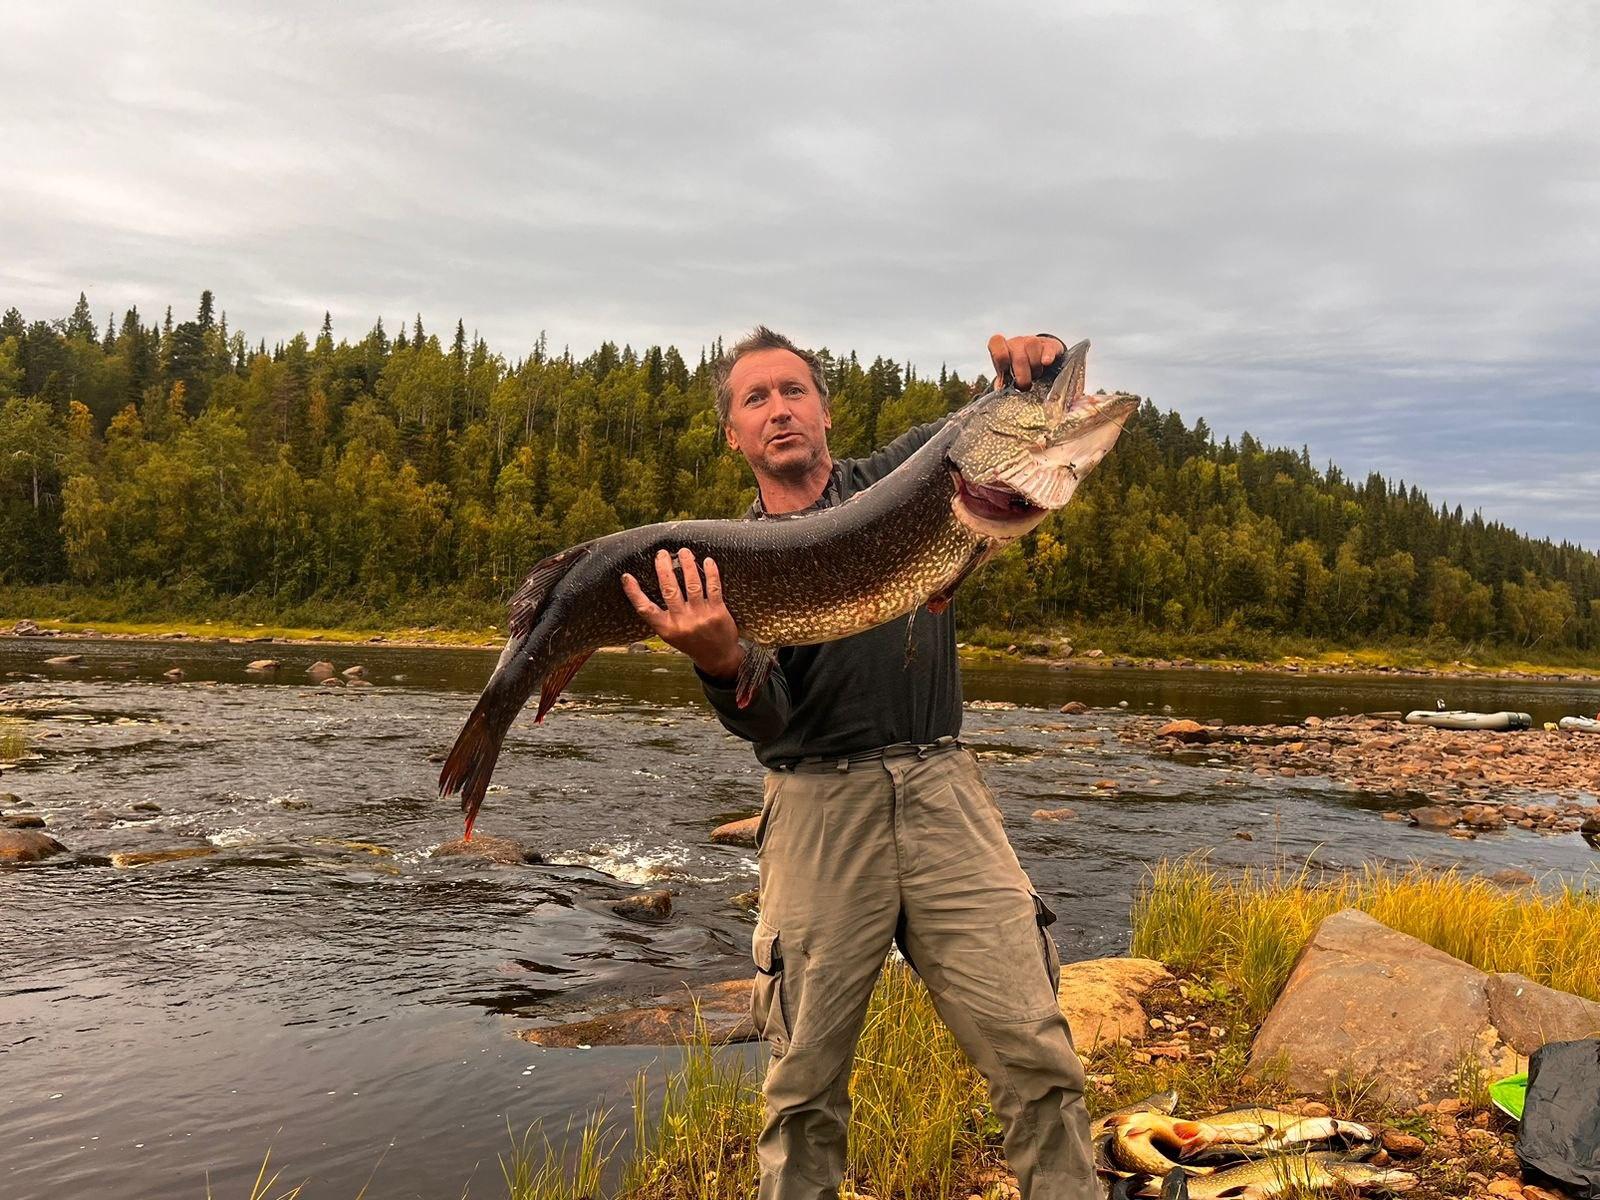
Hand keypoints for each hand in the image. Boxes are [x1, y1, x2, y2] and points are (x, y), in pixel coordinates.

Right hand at [621, 549, 744, 679]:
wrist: (718, 658)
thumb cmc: (692, 642)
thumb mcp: (671, 634)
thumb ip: (662, 615)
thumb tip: (656, 586)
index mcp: (666, 629)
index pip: (645, 609)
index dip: (634, 593)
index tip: (626, 577)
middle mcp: (682, 622)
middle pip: (669, 590)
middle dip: (664, 568)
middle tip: (661, 553)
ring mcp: (700, 616)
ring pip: (692, 585)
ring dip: (687, 565)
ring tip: (684, 551)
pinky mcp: (718, 612)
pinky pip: (714, 587)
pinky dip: (710, 572)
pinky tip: (707, 560)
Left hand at [987, 333, 1064, 388]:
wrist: (1039, 358)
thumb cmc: (1019, 368)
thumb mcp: (1008, 375)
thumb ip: (1003, 382)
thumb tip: (1000, 390)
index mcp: (1003, 350)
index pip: (996, 343)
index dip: (1000, 356)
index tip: (1004, 370)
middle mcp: (1016, 343)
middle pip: (1018, 355)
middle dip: (1022, 375)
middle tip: (1024, 386)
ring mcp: (1032, 341)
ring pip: (1032, 347)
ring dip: (1035, 367)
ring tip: (1036, 376)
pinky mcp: (1049, 345)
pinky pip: (1048, 348)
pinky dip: (1047, 356)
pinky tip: (1046, 363)